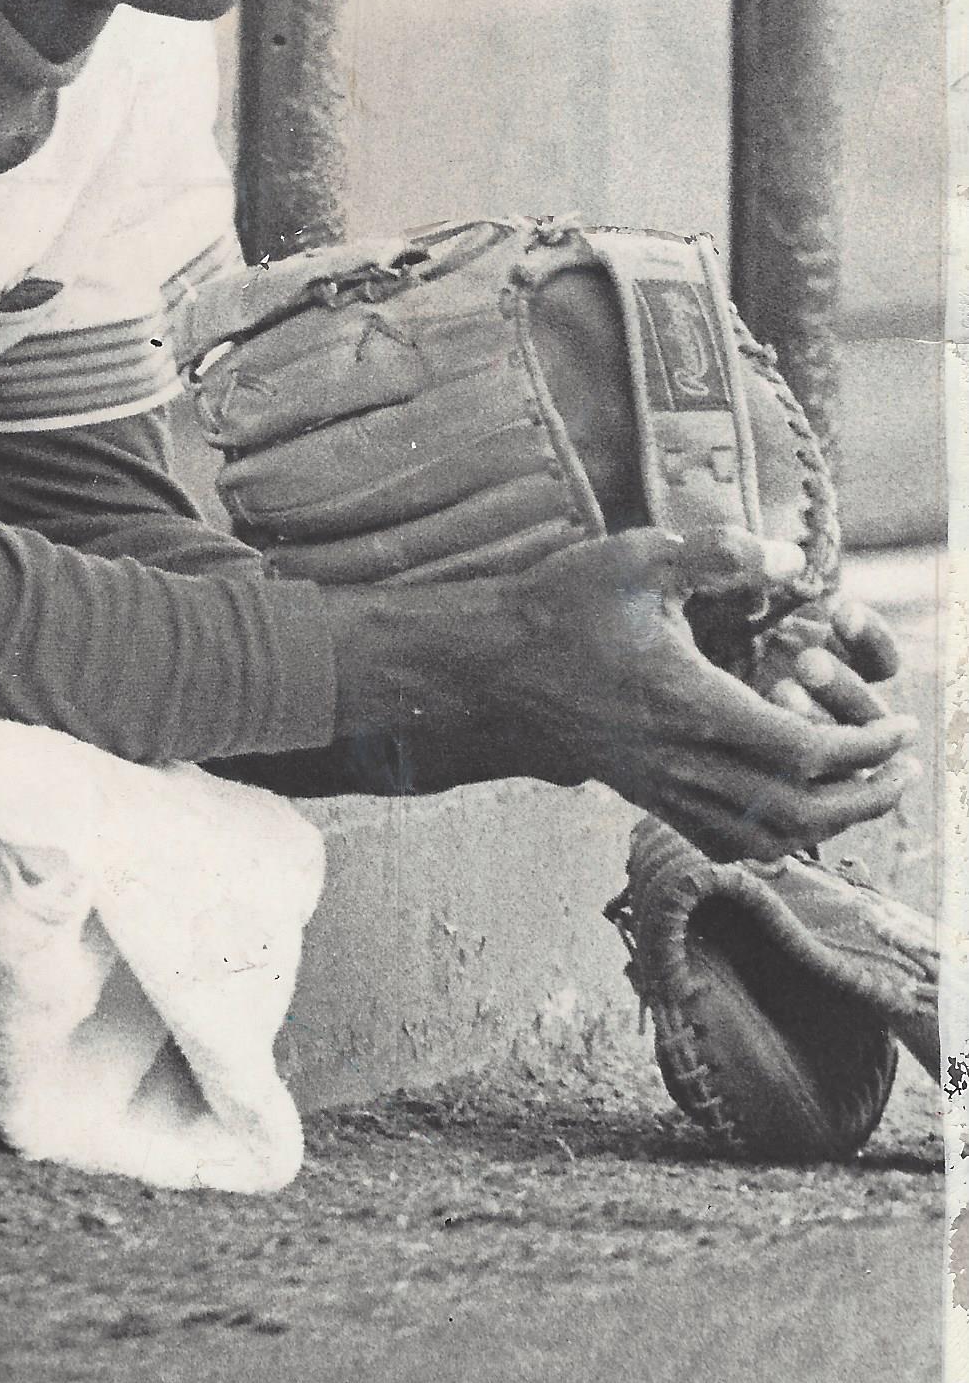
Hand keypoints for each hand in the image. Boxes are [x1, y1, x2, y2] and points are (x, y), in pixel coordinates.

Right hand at [326, 528, 915, 862]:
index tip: (901, 728)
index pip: (802, 751)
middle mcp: (682, 760)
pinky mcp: (647, 797)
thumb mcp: (635, 558)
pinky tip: (796, 812)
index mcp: (689, 704)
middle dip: (867, 797)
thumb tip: (792, 562)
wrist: (492, 668)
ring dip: (831, 824)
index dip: (864, 748)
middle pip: (800, 812)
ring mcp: (663, 788)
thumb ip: (716, 553)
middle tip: (904, 769)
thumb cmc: (562, 608)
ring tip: (866, 793)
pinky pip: (727, 842)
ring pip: (768, 838)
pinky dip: (777, 840)